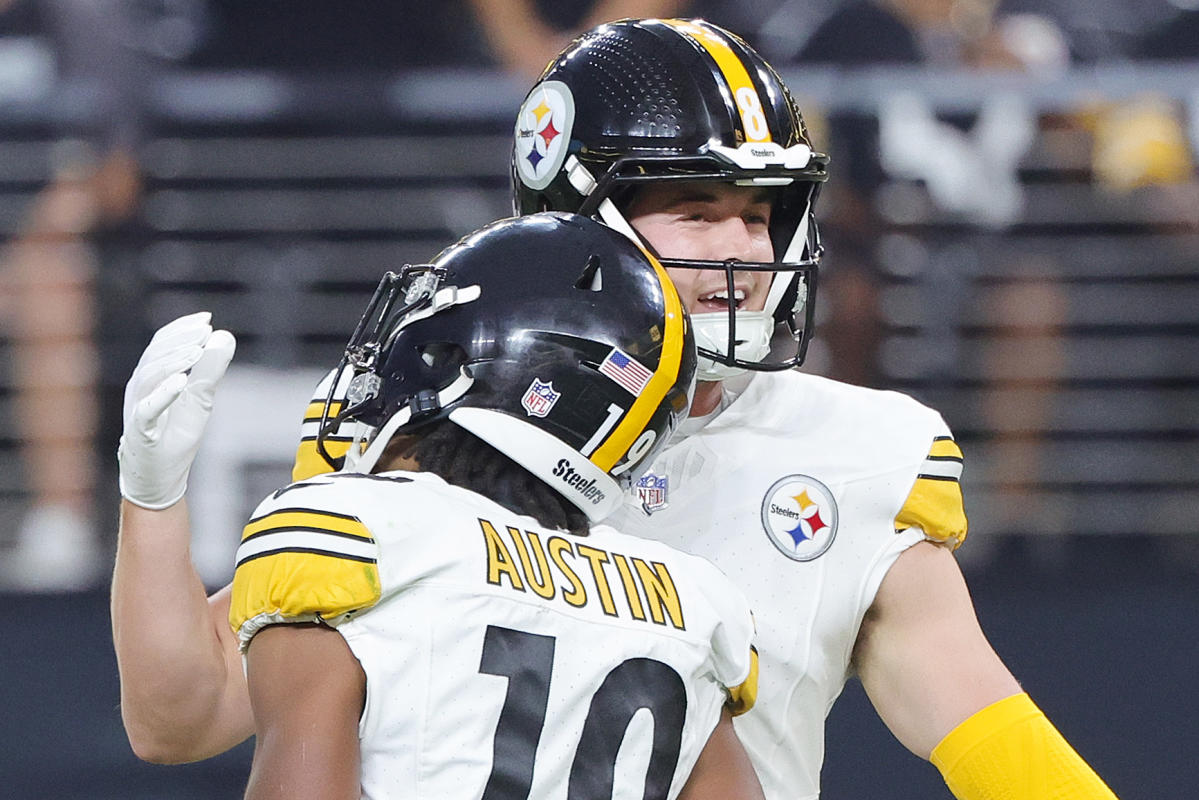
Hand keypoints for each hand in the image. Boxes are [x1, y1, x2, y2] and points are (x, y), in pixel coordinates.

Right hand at [118, 312, 235, 509]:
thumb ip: (211, 369)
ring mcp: (138, 408)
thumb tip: (225, 336)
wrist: (160, 475)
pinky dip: (164, 393)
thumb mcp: (200, 397)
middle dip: (180, 340)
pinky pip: (148, 408)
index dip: (181, 329)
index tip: (206, 319)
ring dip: (174, 361)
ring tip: (198, 351)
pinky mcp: (141, 431)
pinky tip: (182, 381)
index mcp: (153, 376)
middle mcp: (141, 387)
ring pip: (149, 376)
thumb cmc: (176, 433)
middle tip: (204, 330)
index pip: (162, 344)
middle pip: (154, 354)